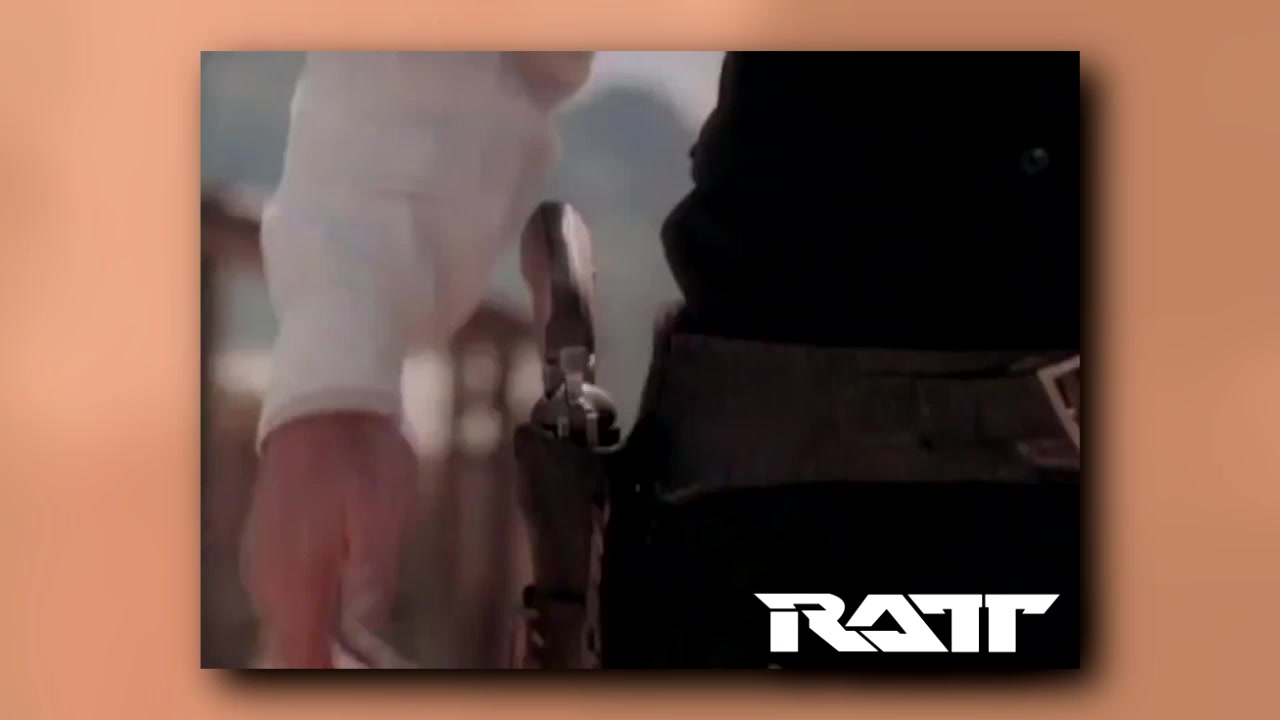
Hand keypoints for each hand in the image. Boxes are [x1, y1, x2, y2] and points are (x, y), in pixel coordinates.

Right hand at [242, 412, 416, 667]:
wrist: (322, 402)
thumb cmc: (358, 454)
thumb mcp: (383, 517)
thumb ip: (372, 580)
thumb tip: (366, 632)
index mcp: (297, 575)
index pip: (302, 656)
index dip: (330, 672)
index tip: (356, 671)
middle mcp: (268, 577)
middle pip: (290, 647)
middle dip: (327, 656)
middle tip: (366, 650)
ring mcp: (262, 562)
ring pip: (286, 623)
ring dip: (319, 632)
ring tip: (358, 626)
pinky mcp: (266, 548)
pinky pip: (284, 597)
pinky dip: (310, 606)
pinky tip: (339, 593)